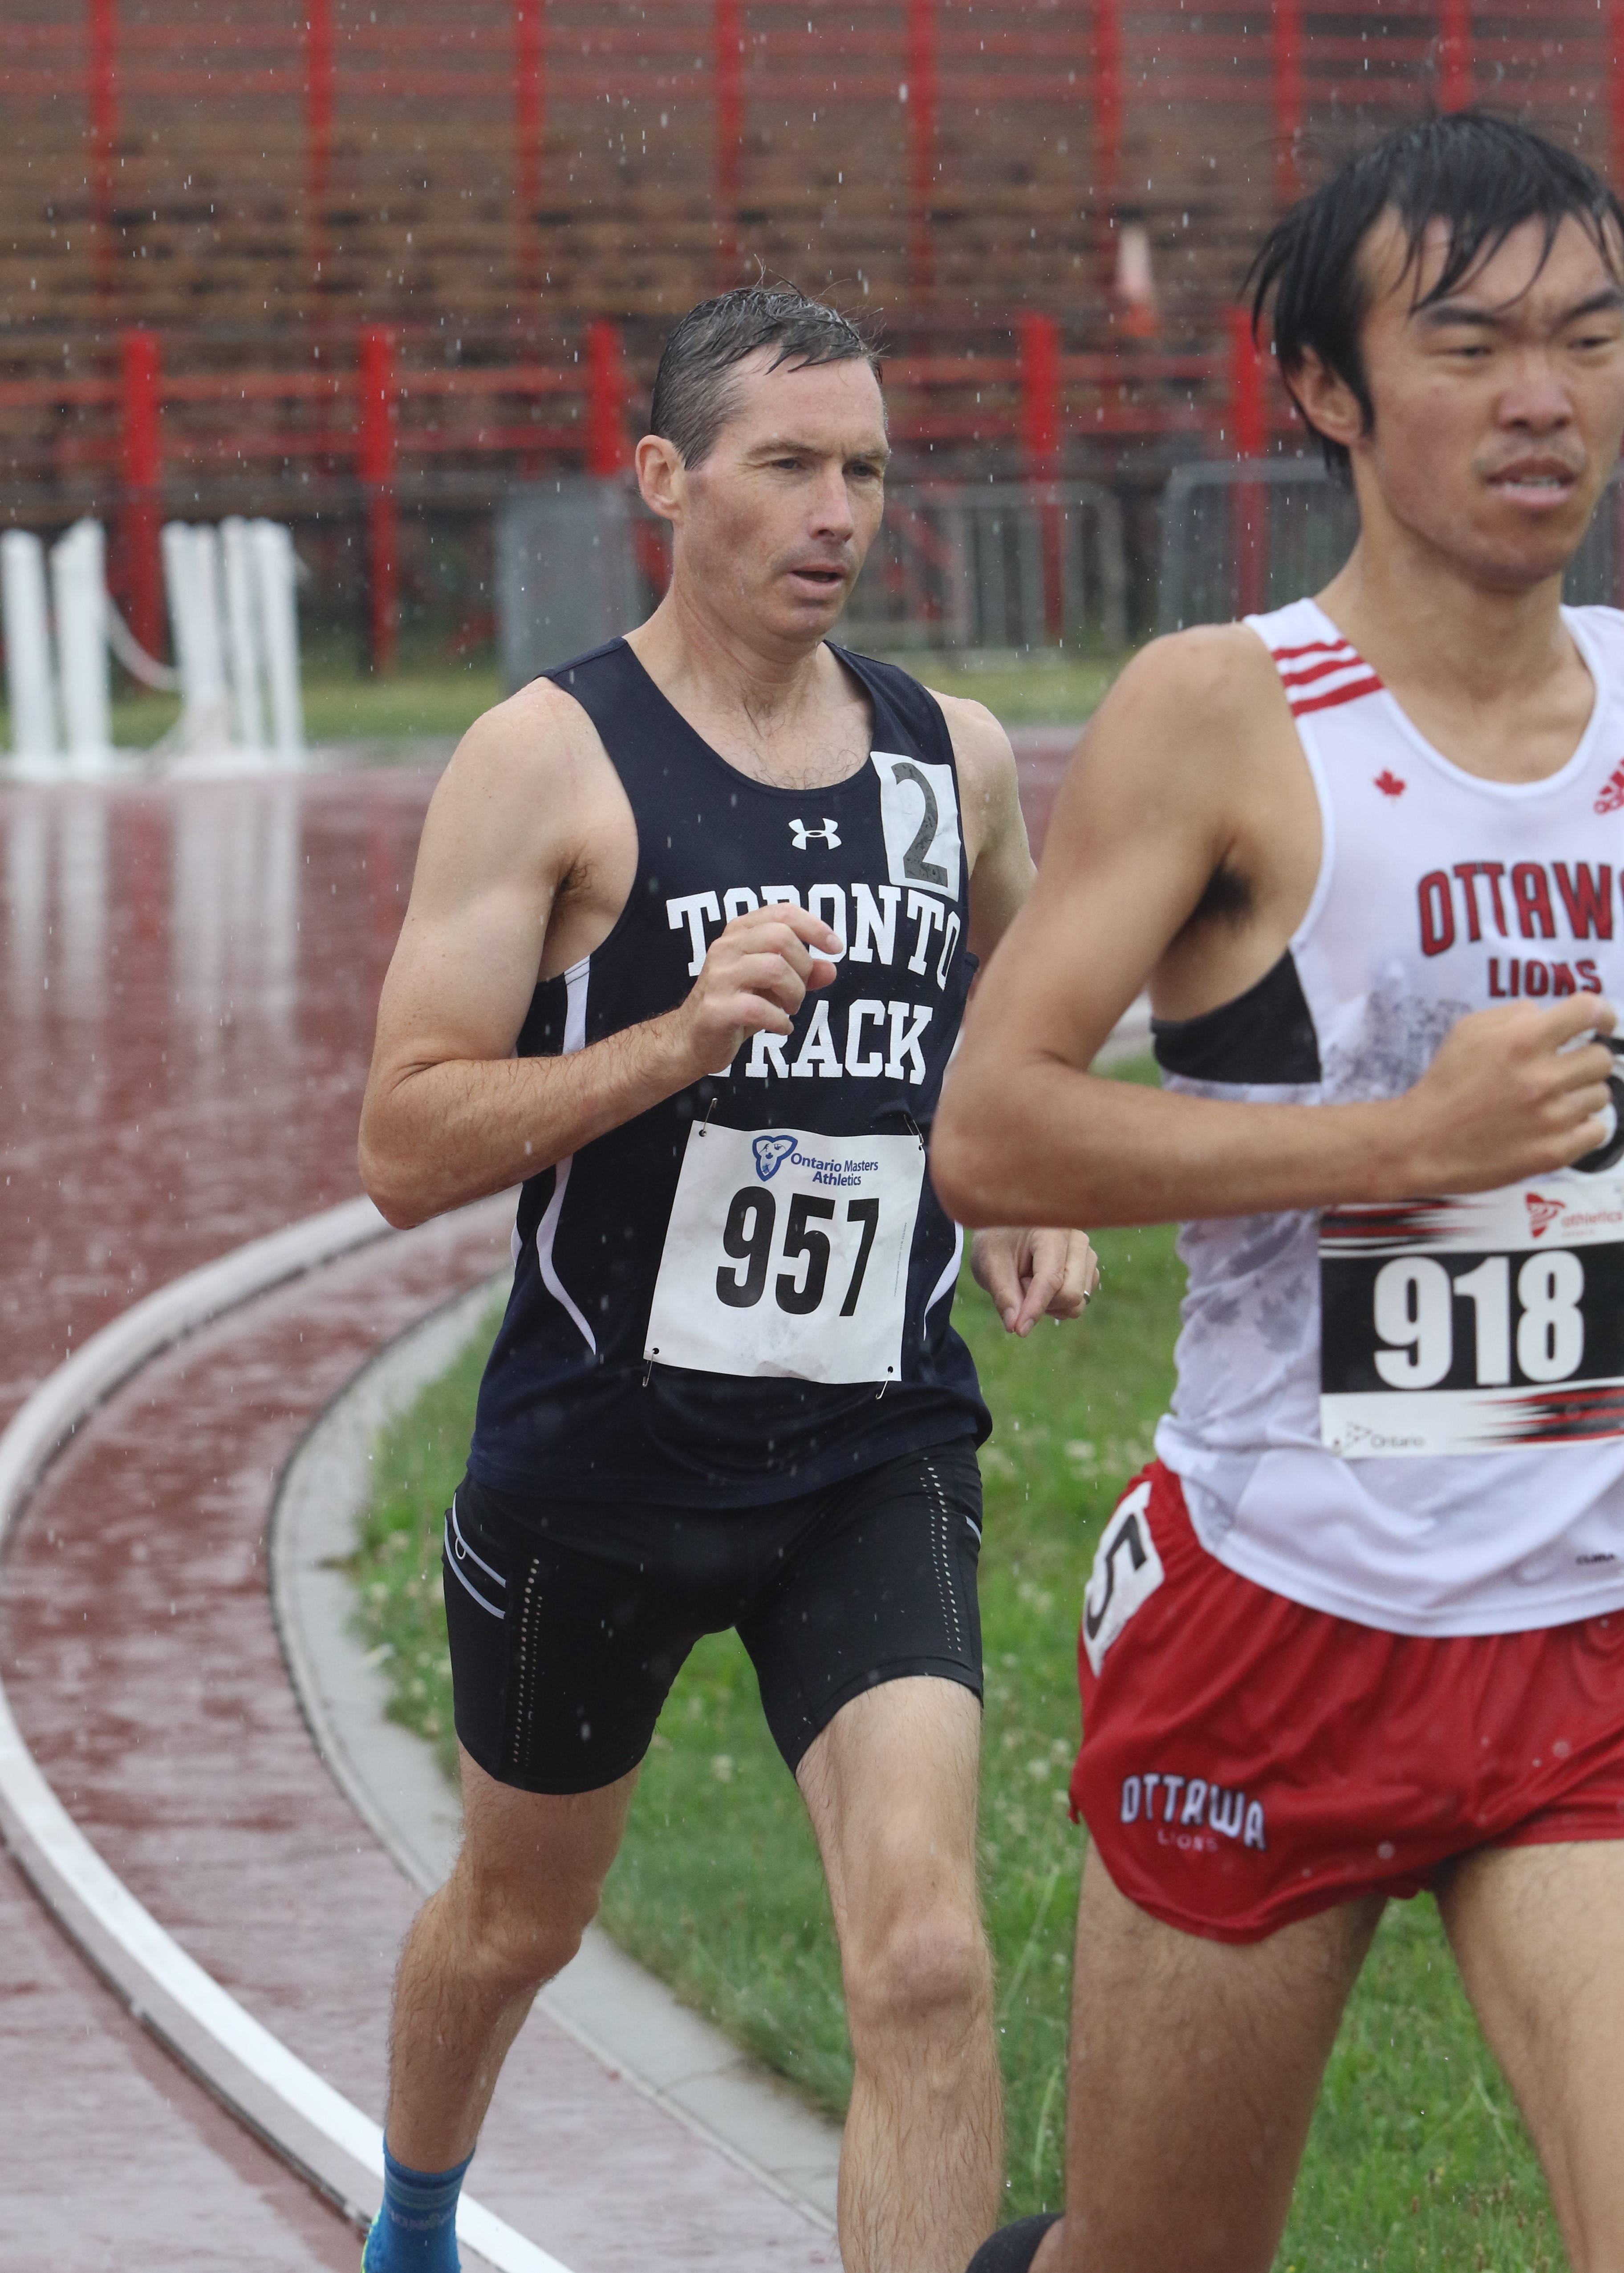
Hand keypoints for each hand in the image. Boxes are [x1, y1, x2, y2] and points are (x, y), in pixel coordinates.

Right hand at [673, 903, 839, 1076]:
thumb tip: (831, 968)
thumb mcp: (773, 985)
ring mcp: (718, 977)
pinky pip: (759, 1008)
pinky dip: (780, 1020)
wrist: (692, 1039)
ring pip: (774, 968)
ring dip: (794, 993)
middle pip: (781, 937)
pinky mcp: (716, 1009)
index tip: (836, 947)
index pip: (782, 912)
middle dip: (803, 967)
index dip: (815, 927)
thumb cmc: (736, 1005)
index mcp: (740, 933)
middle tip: (799, 991)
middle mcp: (726, 948)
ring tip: (789, 1009)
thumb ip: (802, 974)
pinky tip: (781, 1027)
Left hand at [971, 1227, 1099, 1335]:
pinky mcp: (1089, 1268)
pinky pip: (1080, 1301)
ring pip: (1078, 1301)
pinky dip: (1058, 1302)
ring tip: (1029, 1281)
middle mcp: (1077, 1240)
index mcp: (1052, 1231)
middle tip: (1019, 1285)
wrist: (1007, 1226)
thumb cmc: (997, 1242)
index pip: (1051, 1279)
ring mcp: (1087, 1255)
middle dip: (1042, 1302)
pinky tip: (1041, 1285)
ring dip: (1050, 1303)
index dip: (1034, 1308)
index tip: (1019, 1330)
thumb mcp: (989, 1265)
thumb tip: (1016, 1328)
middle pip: (1071, 1294)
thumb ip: (1004, 1296)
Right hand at [1394, 997, 1618, 1192]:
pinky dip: (1582, 1127)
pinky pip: (1597, 1131)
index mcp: (1521, 1040)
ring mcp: (1551, 1118)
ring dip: (1581, 1094)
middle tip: (1564, 1069)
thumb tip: (1548, 1016)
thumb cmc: (1444, 1083)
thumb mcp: (1466, 1030)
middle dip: (1585, 1059)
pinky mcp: (1554, 1152)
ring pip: (1601, 1095)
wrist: (1420, 1144)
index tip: (1601, 1024)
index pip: (1587, 1011)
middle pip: (1601, 1058)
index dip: (1602, 1014)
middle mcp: (1542, 1077)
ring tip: (1552, 1102)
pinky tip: (1558, 1126)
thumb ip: (1513, 1015)